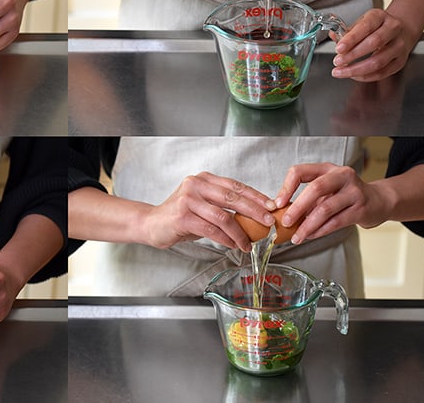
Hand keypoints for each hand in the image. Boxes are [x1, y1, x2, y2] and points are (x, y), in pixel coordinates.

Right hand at [140, 172, 276, 251]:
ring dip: (240, 232)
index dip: (256, 196)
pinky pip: (212, 229)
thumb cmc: (181, 216)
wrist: (152, 224)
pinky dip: (226, 239)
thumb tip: (255, 215)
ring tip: (248, 243)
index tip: (271, 206)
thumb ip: (223, 205)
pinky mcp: (183, 217)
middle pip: (233, 198)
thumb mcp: (203, 205)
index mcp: (204, 179)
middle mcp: (195, 185)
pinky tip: (233, 245)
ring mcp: (188, 200)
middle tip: (268, 222)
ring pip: (223, 216)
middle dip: (254, 211)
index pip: (236, 186)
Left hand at [275, 163, 387, 243]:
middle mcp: (342, 176)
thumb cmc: (346, 195)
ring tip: (297, 236)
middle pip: (315, 188)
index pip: (300, 171)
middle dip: (297, 207)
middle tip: (286, 222)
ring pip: (325, 209)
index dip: (286, 187)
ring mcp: (354, 191)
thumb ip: (307, 198)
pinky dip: (320, 231)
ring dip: (308, 225)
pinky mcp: (361, 209)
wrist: (379, 201)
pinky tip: (311, 235)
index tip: (277, 203)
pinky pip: (336, 222)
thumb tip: (282, 213)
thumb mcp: (327, 189)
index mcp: (327, 169)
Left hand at [330, 8, 419, 81]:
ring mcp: (399, 46)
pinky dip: (365, 76)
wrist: (399, 32)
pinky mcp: (400, 61)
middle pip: (374, 43)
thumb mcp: (361, 23)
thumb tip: (334, 36)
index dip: (352, 39)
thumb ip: (347, 31)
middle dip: (352, 55)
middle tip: (337, 61)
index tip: (338, 48)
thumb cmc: (376, 28)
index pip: (366, 26)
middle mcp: (393, 29)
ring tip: (341, 72)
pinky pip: (382, 72)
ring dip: (356, 69)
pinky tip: (353, 75)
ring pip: (378, 61)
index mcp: (380, 16)